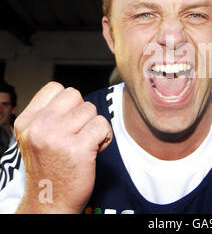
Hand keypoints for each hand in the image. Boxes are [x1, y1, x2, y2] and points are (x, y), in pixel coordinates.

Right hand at [14, 82, 112, 213]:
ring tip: (85, 143)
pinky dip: (105, 137)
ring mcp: (59, 136)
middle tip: (78, 133)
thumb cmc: (48, 169)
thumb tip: (73, 96)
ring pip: (91, 110)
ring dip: (94, 126)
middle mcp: (40, 126)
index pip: (56, 88)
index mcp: (28, 121)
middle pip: (76, 96)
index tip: (68, 120)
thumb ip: (48, 115)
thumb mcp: (35, 138)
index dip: (69, 102)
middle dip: (82, 113)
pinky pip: (103, 125)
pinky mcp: (79, 148)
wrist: (50, 202)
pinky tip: (95, 149)